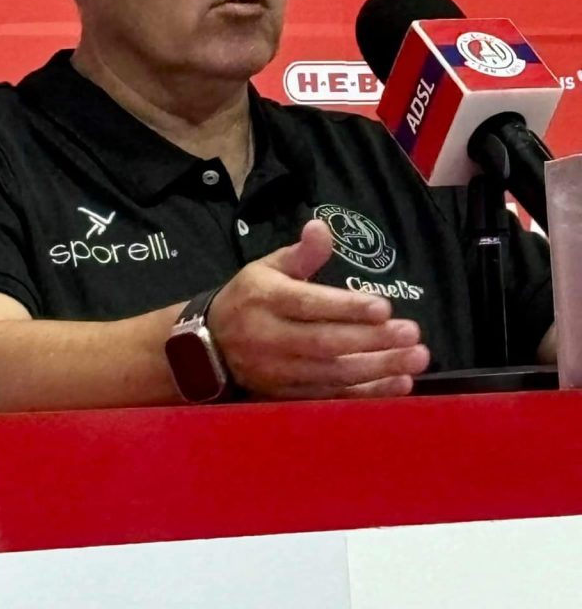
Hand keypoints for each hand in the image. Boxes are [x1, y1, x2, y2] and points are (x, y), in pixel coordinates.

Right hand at [209, 220, 429, 399]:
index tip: (384, 306)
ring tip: (415, 359)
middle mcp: (271, 337)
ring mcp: (278, 372)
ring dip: (377, 369)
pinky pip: (330, 398)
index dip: (347, 308)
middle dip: (372, 341)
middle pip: (325, 343)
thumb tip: (321, 227)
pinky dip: (366, 395)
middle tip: (411, 334)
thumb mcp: (268, 267)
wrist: (210, 345)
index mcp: (266, 299)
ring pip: (332, 374)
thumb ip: (301, 253)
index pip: (309, 304)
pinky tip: (398, 384)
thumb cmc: (250, 298)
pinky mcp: (286, 396)